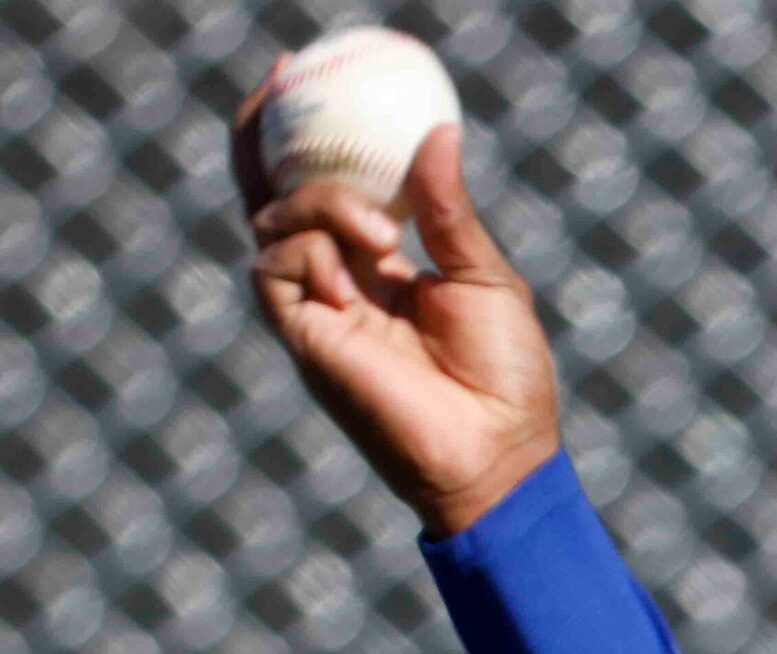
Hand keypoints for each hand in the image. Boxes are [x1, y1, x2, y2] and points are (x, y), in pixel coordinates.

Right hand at [235, 80, 559, 538]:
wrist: (498, 450)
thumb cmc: (506, 376)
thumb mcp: (484, 276)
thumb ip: (450, 211)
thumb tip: (437, 134)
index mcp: (382, 262)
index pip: (327, 186)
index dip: (306, 136)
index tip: (303, 78)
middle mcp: (341, 278)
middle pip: (278, 190)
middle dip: (270, 136)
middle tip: (285, 85)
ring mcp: (318, 306)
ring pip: (275, 217)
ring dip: (325, 205)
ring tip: (385, 238)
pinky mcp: (304, 336)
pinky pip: (273, 266)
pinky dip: (312, 254)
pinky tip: (357, 274)